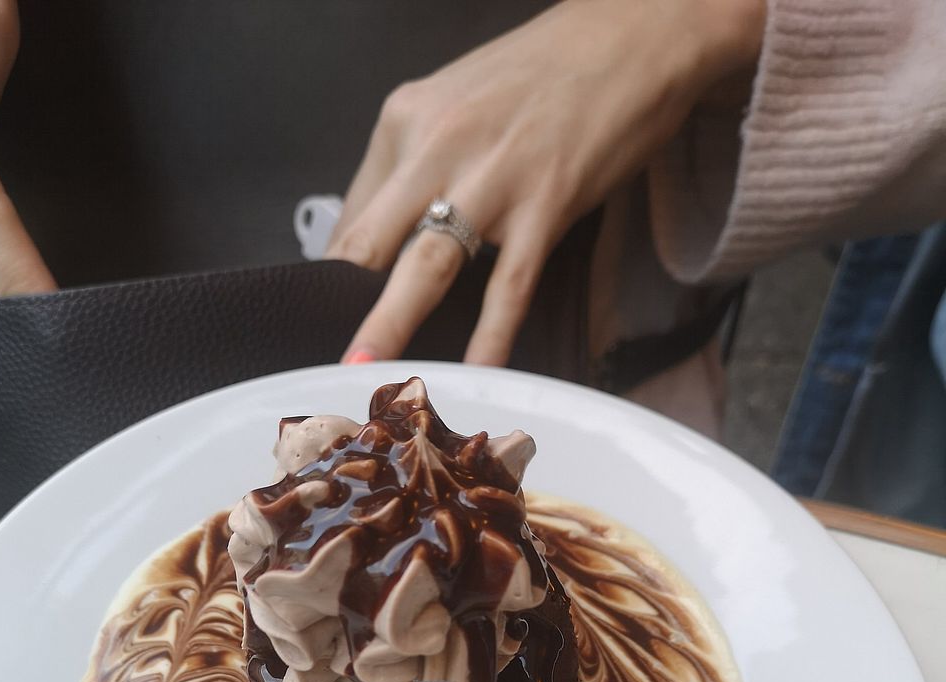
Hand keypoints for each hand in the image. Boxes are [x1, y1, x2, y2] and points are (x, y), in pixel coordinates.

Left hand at [327, 0, 763, 365]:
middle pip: (372, 242)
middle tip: (321, 362)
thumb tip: (378, 241)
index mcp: (407, 119)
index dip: (338, 279)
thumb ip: (415, 169)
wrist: (633, 34)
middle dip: (342, 307)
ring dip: (391, 322)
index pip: (355, 215)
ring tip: (366, 368)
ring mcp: (492, 177)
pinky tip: (478, 372)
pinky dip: (491, 335)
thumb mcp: (458, 105)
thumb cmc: (544, 75)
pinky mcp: (545, 204)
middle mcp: (437, 145)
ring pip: (426, 265)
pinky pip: (509, 285)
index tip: (331, 322)